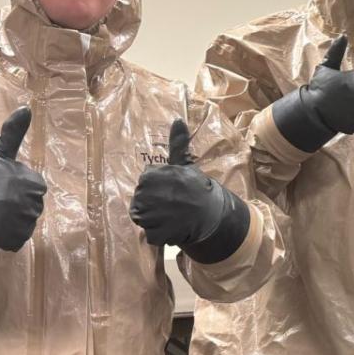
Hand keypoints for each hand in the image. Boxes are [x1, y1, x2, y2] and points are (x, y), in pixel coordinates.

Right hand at [0, 107, 46, 254]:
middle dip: (15, 205)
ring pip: (24, 224)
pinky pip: (16, 240)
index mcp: (35, 183)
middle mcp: (34, 204)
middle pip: (31, 208)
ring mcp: (24, 224)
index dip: (17, 188)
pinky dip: (6, 236)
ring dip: (11, 221)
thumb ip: (14, 132)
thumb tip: (26, 108)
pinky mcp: (15, 240)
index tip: (2, 186)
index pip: (35, 189)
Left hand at [129, 119, 250, 263]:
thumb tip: (178, 119)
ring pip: (141, 219)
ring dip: (154, 221)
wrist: (214, 215)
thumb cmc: (197, 189)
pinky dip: (160, 235)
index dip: (156, 189)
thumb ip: (178, 144)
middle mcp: (150, 194)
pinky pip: (149, 235)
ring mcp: (153, 215)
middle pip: (138, 202)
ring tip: (172, 217)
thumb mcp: (186, 165)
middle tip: (172, 206)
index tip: (171, 191)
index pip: (143, 184)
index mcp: (154, 176)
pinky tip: (173, 228)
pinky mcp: (158, 233)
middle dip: (152, 206)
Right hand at [270, 35, 353, 152]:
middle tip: (338, 100)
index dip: (349, 85)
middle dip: (353, 96)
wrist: (311, 112)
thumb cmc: (318, 88)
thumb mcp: (326, 67)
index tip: (338, 89)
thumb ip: (336, 52)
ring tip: (339, 109)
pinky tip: (342, 117)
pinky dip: (353, 120)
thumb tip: (344, 35)